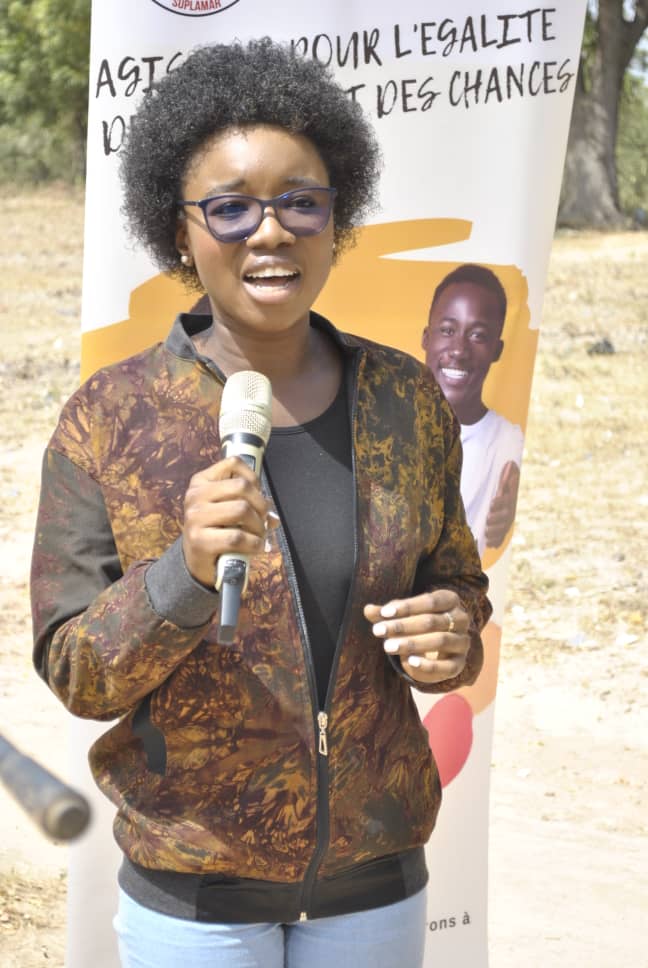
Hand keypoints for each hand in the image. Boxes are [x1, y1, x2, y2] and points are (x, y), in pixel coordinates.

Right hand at [182, 456, 275, 587]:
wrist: (197, 561)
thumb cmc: (216, 530)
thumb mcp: (228, 511)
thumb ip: (250, 504)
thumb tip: (274, 517)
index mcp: (201, 482)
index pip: (233, 463)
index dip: (253, 478)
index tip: (258, 496)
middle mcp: (195, 495)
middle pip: (242, 486)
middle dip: (261, 505)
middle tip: (263, 520)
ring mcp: (195, 517)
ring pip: (241, 510)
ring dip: (259, 525)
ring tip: (260, 535)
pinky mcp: (199, 540)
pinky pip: (237, 537)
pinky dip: (254, 543)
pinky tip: (256, 547)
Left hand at [364, 590, 470, 683]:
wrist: (439, 648)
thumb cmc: (418, 623)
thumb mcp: (403, 615)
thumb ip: (386, 613)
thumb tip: (367, 609)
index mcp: (450, 600)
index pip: (430, 601)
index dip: (407, 606)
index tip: (384, 612)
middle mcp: (461, 619)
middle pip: (432, 621)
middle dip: (403, 626)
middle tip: (378, 630)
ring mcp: (462, 642)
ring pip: (440, 641)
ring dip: (412, 644)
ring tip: (387, 646)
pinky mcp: (459, 664)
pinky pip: (447, 666)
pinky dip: (429, 665)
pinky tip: (410, 662)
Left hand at [484, 460, 519, 548]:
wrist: (502, 505)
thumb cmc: (500, 493)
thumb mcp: (501, 486)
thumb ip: (505, 477)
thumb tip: (510, 462)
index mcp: (509, 500)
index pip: (506, 501)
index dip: (500, 502)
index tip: (492, 502)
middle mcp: (509, 513)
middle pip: (505, 517)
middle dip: (496, 519)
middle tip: (488, 518)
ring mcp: (506, 523)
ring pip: (503, 529)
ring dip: (495, 531)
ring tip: (487, 531)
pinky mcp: (502, 532)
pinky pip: (501, 538)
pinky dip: (496, 541)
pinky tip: (490, 543)